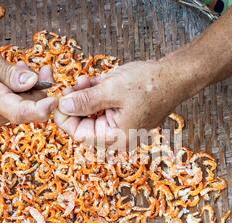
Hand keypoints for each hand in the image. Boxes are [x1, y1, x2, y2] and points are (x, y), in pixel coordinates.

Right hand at [0, 43, 56, 127]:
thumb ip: (10, 73)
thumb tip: (34, 82)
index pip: (19, 112)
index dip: (41, 108)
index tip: (55, 99)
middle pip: (29, 107)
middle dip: (42, 89)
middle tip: (45, 69)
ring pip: (25, 106)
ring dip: (31, 89)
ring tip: (21, 67)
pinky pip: (17, 106)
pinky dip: (22, 93)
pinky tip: (16, 78)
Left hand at [54, 60, 185, 142]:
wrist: (176, 75)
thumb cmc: (149, 85)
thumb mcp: (111, 90)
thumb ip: (85, 101)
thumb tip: (62, 106)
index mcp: (117, 139)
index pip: (80, 134)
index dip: (65, 118)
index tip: (56, 99)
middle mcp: (118, 136)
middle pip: (85, 123)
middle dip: (76, 103)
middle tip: (72, 84)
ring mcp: (122, 124)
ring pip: (92, 112)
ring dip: (85, 95)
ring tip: (86, 79)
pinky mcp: (124, 112)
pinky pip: (103, 106)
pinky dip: (96, 93)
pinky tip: (94, 80)